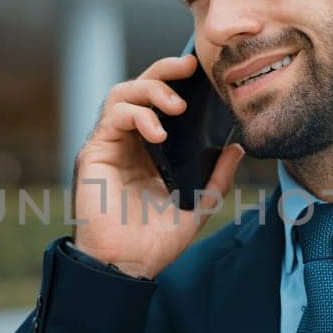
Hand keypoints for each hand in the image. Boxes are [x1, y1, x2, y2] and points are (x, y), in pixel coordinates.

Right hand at [70, 53, 246, 278]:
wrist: (127, 266)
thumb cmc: (156, 241)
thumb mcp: (198, 205)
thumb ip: (217, 177)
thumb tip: (237, 148)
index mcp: (150, 149)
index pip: (159, 101)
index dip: (175, 79)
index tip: (199, 69)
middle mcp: (127, 141)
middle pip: (139, 87)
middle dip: (163, 71)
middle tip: (189, 66)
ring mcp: (109, 144)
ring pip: (122, 94)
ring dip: (150, 90)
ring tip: (176, 106)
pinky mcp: (95, 152)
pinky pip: (111, 117)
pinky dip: (136, 115)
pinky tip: (157, 132)